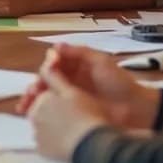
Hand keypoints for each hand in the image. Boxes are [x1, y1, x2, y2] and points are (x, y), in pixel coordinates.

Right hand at [17, 44, 159, 129]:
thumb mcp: (101, 62)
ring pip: (44, 96)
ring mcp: (69, 97)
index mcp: (75, 65)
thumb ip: (79, 53)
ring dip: (33, 99)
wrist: (135, 108)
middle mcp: (69, 80)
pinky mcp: (71, 113)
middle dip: (35, 85)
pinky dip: (40, 112)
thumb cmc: (120, 82)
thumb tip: (56, 46)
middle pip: (45, 80)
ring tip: (27, 106)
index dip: (46, 67)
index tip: (45, 71)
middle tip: (32, 93)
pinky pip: (52, 111)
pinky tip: (32, 116)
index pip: (53, 63)